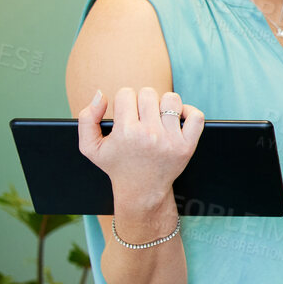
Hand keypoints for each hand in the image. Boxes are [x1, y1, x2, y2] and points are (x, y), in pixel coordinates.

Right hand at [77, 87, 202, 215]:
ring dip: (163, 104)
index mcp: (125, 132)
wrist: (142, 190)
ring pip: (171, 99)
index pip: (126, 93)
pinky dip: (189, 112)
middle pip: (148, 93)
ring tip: (158, 115)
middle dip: (142, 101)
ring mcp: (170, 140)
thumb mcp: (90, 147)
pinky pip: (196, 116)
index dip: (124, 101)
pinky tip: (178, 118)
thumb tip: (101, 93)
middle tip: (140, 116)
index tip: (125, 113)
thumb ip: (86, 118)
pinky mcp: (187, 146)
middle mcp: (149, 135)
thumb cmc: (117, 165)